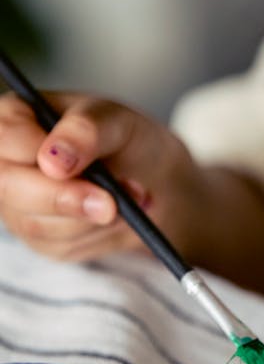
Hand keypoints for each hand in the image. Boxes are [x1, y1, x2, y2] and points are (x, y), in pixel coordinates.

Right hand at [0, 91, 193, 262]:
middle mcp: (7, 163)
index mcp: (14, 118)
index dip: (34, 153)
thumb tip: (52, 162)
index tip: (66, 167)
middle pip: (9, 187)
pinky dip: (99, 233)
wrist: (149, 178)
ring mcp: (18, 205)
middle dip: (64, 198)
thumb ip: (85, 131)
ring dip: (92, 217)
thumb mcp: (115, 121)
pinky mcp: (40, 239)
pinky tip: (119, 216)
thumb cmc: (123, 139)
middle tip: (109, 203)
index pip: (6, 136)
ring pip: (38, 223)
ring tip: (132, 195)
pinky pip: (62, 245)